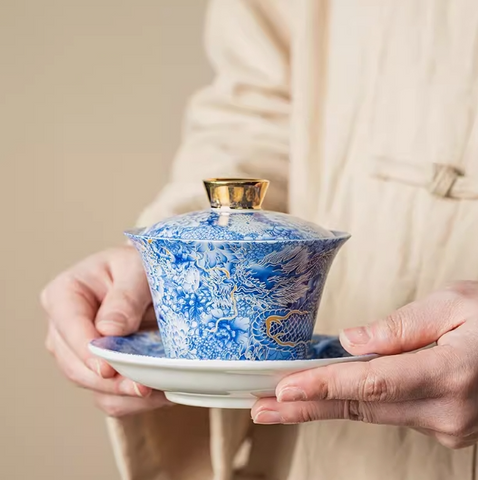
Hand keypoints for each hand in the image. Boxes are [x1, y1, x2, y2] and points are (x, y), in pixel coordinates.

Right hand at [42, 245, 169, 416]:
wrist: (150, 279)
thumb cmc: (140, 268)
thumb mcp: (137, 270)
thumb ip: (125, 297)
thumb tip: (108, 330)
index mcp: (64, 294)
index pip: (69, 328)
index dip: (87, 352)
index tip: (109, 368)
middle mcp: (63, 328)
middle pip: (76, 366)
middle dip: (110, 381)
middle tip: (144, 386)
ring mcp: (77, 353)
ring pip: (92, 387)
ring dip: (125, 394)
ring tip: (160, 389)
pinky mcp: (96, 371)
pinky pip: (109, 398)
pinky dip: (133, 400)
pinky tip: (159, 393)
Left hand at [252, 281, 477, 448]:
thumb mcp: (454, 305)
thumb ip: (401, 326)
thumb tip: (351, 341)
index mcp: (449, 373)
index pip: (371, 383)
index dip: (324, 387)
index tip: (285, 391)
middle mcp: (446, 411)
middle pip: (361, 406)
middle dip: (308, 407)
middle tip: (262, 409)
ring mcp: (446, 426)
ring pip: (371, 411)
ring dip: (326, 405)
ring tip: (281, 403)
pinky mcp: (444, 427)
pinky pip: (389, 411)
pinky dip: (356, 401)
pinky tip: (327, 394)